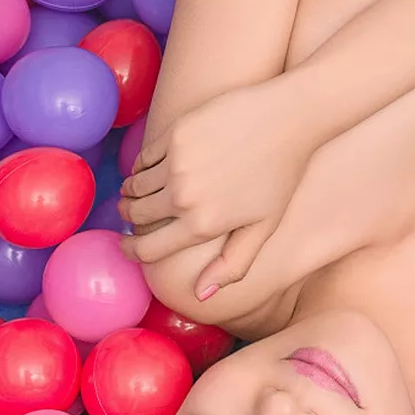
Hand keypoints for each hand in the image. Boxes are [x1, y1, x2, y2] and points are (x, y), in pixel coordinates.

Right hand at [120, 77, 314, 298]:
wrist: (287, 118)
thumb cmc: (281, 175)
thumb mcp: (263, 227)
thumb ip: (233, 265)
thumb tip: (201, 296)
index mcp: (202, 224)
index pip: (147, 249)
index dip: (131, 251)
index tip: (126, 247)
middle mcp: (183, 196)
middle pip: (134, 217)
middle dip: (130, 220)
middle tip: (132, 217)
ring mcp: (176, 163)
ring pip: (133, 187)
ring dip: (132, 194)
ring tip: (139, 194)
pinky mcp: (174, 134)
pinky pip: (142, 159)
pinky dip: (141, 168)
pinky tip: (150, 170)